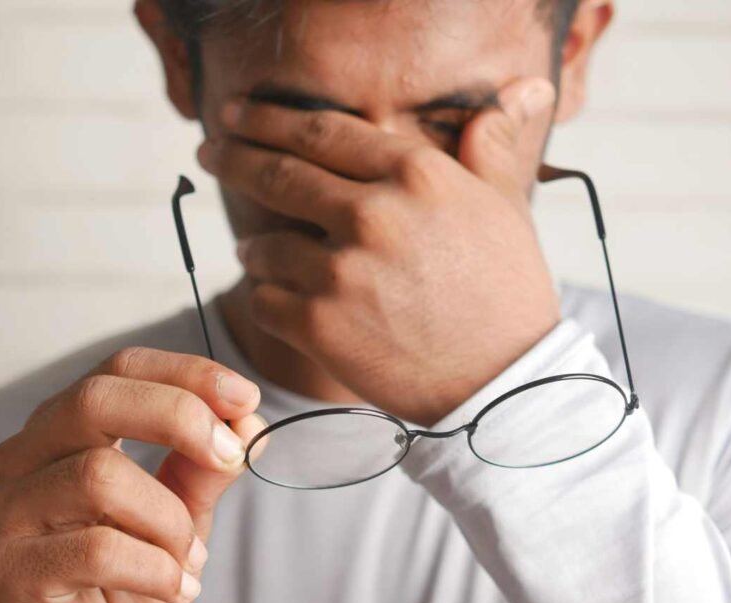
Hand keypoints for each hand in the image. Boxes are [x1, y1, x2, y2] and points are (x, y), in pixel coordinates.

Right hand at [0, 348, 263, 602]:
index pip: (118, 370)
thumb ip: (203, 469)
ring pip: (99, 476)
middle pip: (95, 399)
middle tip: (230, 456)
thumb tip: (246, 420)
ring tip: (188, 559)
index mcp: (60, 432)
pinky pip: (96, 549)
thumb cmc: (127, 586)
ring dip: (169, 520)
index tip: (245, 396)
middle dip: (179, 417)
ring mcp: (4, 513)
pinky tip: (171, 588)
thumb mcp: (180, 518)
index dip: (186, 373)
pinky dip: (155, 570)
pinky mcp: (6, 572)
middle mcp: (20, 460)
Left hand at [198, 77, 560, 424]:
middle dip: (233, 159)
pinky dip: (265, 300)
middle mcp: (372, 213)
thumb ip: (491, 148)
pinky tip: (277, 301)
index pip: (321, 131)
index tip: (237, 115)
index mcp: (415, 174)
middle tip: (208, 152)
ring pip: (263, 247)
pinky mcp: (319, 326)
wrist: (504, 385)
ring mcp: (341, 271)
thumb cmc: (507, 293)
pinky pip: (263, 301)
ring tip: (256, 253)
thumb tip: (522, 89)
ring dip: (255, 249)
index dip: (268, 119)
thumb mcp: (507, 208)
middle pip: (278, 175)